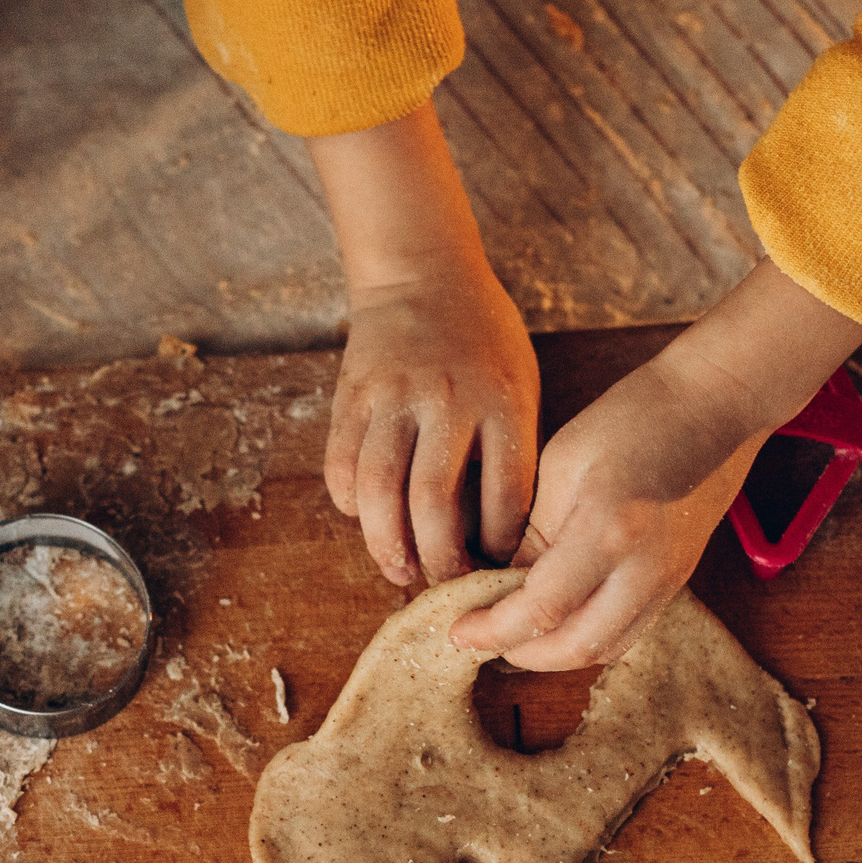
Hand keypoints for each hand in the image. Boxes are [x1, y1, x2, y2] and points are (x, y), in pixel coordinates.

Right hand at [308, 102, 539, 583]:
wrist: (421, 274)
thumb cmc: (484, 341)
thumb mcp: (520, 385)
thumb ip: (511, 452)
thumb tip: (500, 539)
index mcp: (502, 401)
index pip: (504, 494)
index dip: (500, 544)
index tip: (498, 566)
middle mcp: (446, 401)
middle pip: (432, 502)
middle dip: (438, 559)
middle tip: (444, 587)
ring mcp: (392, 398)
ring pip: (378, 491)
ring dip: (387, 545)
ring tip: (401, 571)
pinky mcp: (351, 398)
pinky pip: (341, 467)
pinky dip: (353, 505)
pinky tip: (370, 520)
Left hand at [451, 259, 861, 670]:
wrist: (715, 404)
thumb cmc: (633, 418)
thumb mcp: (562, 466)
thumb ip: (532, 534)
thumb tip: (499, 584)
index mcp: (607, 532)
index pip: (539, 609)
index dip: (492, 630)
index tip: (459, 631)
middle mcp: (644, 570)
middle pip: (575, 647)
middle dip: (521, 654)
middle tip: (482, 641)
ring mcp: (668, 580)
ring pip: (606, 649)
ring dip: (555, 654)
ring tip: (514, 638)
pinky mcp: (678, 580)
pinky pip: (628, 631)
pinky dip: (588, 639)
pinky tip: (558, 622)